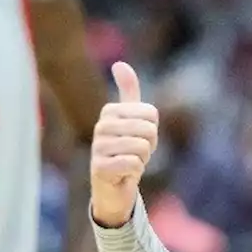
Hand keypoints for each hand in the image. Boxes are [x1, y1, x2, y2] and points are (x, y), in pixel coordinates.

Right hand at [90, 62, 157, 226]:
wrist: (112, 187)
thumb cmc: (124, 150)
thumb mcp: (130, 119)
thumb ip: (128, 93)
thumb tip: (120, 64)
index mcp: (109, 111)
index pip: (151, 114)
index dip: (152, 131)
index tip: (139, 139)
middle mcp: (100, 126)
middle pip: (148, 130)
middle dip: (149, 146)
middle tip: (135, 154)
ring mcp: (98, 147)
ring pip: (142, 147)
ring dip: (142, 160)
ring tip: (129, 163)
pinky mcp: (99, 168)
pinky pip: (134, 164)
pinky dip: (135, 172)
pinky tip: (123, 174)